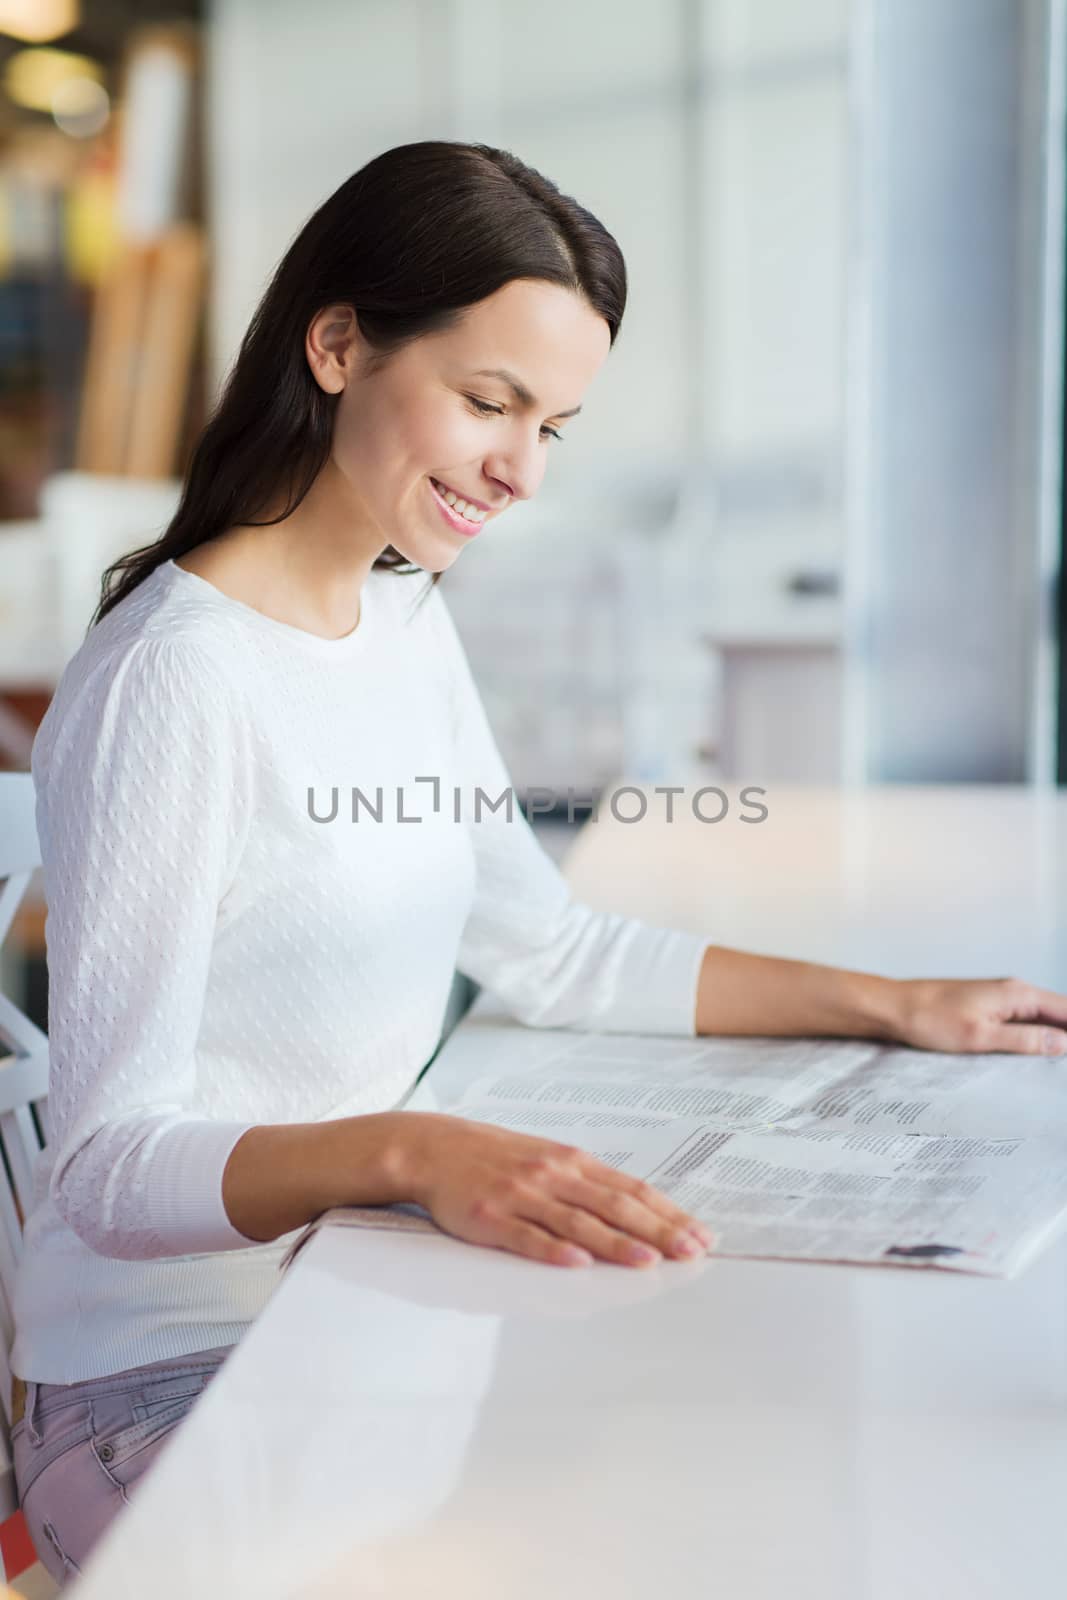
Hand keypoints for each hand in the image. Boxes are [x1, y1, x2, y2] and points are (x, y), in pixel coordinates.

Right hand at [399, 1112, 713, 1268]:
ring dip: (615, 1243)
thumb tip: (633, 1208)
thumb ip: (585, 1183)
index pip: (631, 1190)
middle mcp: (552, 1175)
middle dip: (657, 1230)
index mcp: (571, 1162)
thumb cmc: (494, 1157)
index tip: (700, 1234)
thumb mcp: (546, 1159)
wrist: (433, 1147)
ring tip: (647, 1261)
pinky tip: (576, 1262)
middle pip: (614, 1206)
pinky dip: (553, 1249)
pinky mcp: (489, 1217)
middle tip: (691, 1252)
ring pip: (577, 1222)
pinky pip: (526, 1236)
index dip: (668, 1213)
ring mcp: (521, 1196)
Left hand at [894, 976, 1066, 1055]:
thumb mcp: (981, 1036)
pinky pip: (1022, 1022)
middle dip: (1066, 1039)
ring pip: (1041, 1019)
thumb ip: (1024, 1040)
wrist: (895, 1007)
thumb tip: (1063, 1044)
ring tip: (1055, 1066)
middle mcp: (1013, 991)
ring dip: (1052, 1039)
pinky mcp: (988, 1008)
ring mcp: (1001, 999)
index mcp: (1017, 993)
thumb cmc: (930, 1018)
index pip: (1066, 1010)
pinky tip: (1033, 1056)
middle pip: (1058, 1014)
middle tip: (1064, 1068)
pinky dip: (1033, 1037)